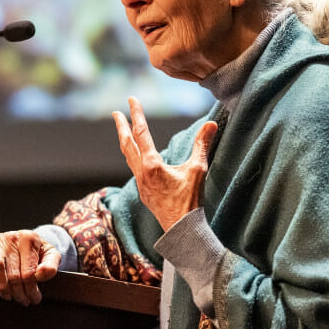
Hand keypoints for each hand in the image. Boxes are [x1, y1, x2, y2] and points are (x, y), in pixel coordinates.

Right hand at [0, 230, 60, 305]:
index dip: (32, 289)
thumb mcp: (50, 255)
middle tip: (24, 301)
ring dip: (3, 287)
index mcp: (29, 238)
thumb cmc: (36, 252)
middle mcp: (11, 237)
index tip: (35, 298)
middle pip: (14, 273)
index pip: (29, 271)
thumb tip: (40, 274)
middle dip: (20, 292)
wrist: (22, 241)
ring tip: (10, 296)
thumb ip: (51, 265)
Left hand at [113, 96, 217, 231]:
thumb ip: (202, 145)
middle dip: (122, 126)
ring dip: (126, 141)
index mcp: (151, 165)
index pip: (141, 133)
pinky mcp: (143, 191)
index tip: (131, 100)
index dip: (137, 114)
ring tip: (124, 131)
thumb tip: (212, 123)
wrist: (181, 229)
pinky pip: (134, 168)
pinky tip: (137, 157)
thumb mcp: (198, 170)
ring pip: (129, 157)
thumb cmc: (190, 200)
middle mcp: (141, 172)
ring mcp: (140, 183)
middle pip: (127, 144)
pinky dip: (133, 156)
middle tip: (116, 112)